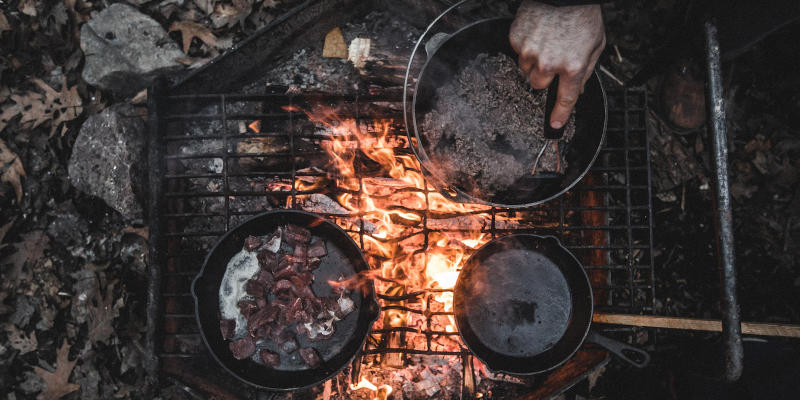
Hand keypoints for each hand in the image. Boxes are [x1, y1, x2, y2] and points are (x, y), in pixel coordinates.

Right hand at [509, 1, 604, 128]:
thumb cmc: (582, 15)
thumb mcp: (596, 44)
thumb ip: (586, 70)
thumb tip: (578, 90)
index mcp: (572, 66)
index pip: (565, 99)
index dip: (560, 114)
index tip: (555, 125)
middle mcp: (549, 63)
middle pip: (538, 85)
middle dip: (544, 78)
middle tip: (551, 62)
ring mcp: (530, 52)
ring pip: (526, 70)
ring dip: (533, 62)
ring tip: (545, 43)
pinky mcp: (517, 40)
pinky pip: (518, 52)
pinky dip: (526, 47)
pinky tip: (537, 34)